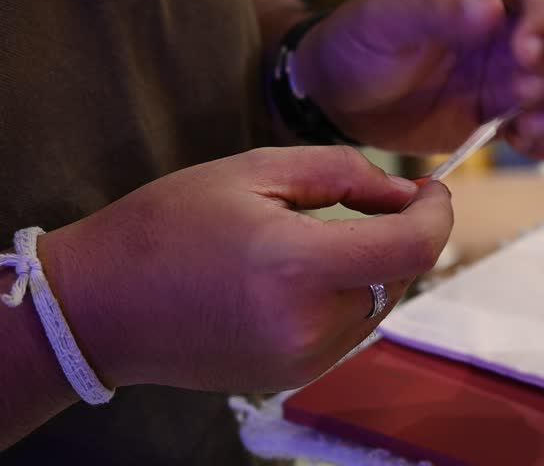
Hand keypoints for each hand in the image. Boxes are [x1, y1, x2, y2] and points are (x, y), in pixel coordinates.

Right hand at [38, 147, 452, 391]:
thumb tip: (404, 196)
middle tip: (367, 204)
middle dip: (398, 237)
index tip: (430, 190)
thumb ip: (343, 174)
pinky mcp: (292, 376)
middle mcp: (309, 325)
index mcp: (296, 266)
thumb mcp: (252, 172)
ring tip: (318, 241)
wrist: (101, 307)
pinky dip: (346, 297)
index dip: (436, 215)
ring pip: (379, 304)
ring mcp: (302, 360)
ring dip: (372, 268)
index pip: (412, 249)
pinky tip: (301, 278)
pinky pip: (350, 330)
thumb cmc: (166, 226)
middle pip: (400, 277)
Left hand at [293, 0, 543, 160]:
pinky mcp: (509, 117)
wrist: (341, 101)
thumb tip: (490, 9)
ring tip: (528, 125)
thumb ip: (435, 11)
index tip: (525, 51)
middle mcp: (514, 28)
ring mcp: (516, 75)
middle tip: (524, 92)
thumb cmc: (358, 45)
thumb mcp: (384, 20)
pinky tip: (528, 144)